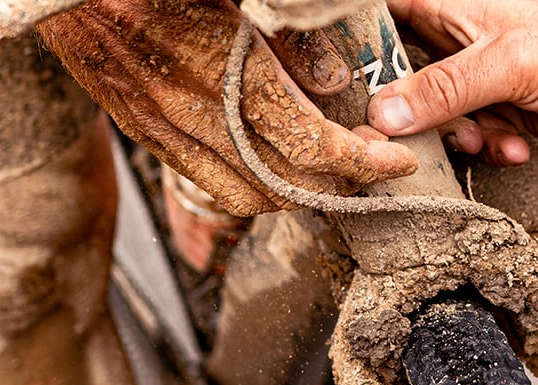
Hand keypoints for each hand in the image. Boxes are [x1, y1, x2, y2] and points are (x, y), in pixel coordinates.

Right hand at [36, 0, 417, 214]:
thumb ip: (289, 35)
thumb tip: (333, 82)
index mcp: (222, 71)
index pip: (313, 146)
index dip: (365, 163)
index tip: (395, 162)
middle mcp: (190, 113)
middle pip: (285, 186)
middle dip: (338, 187)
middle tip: (370, 168)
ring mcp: (161, 129)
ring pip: (247, 197)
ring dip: (297, 194)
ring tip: (329, 174)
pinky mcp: (142, 133)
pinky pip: (207, 182)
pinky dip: (252, 187)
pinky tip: (272, 166)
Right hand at [368, 0, 537, 164]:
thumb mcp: (506, 65)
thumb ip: (443, 89)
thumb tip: (384, 113)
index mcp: (453, 10)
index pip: (385, 14)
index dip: (359, 40)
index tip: (342, 76)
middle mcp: (460, 43)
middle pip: (401, 76)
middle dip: (404, 113)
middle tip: (405, 139)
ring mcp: (481, 81)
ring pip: (434, 117)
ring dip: (456, 137)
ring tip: (486, 137)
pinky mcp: (502, 114)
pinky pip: (471, 138)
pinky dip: (489, 148)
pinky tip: (518, 146)